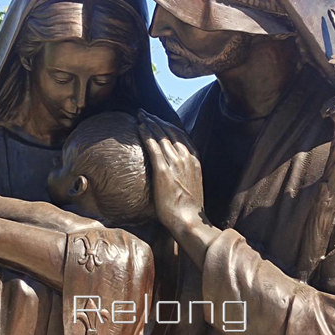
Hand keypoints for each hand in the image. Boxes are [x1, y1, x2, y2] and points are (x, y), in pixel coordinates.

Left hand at [137, 112, 204, 235]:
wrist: (189, 220)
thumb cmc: (188, 210)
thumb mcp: (191, 186)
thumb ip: (184, 175)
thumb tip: (174, 175)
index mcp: (194, 160)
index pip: (180, 135)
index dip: (168, 125)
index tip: (158, 120)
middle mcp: (186, 158)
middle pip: (170, 132)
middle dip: (157, 120)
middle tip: (145, 113)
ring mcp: (175, 163)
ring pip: (161, 136)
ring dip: (150, 123)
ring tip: (140, 115)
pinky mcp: (163, 171)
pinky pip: (154, 147)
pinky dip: (147, 134)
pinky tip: (139, 127)